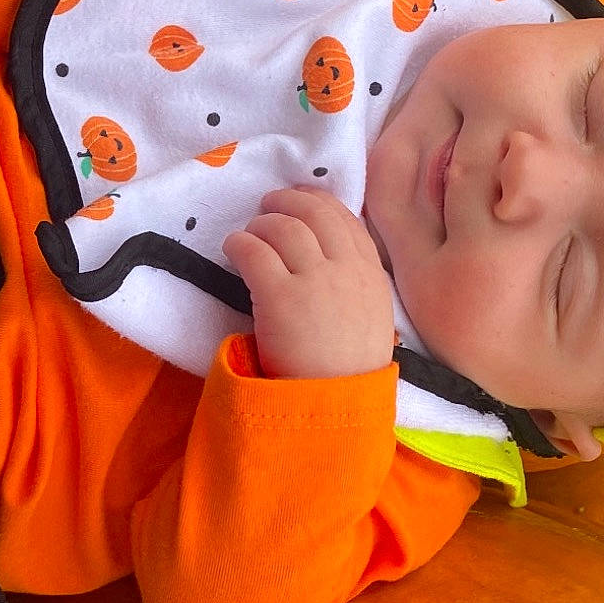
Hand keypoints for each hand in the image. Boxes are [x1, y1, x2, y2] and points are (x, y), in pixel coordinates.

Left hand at [223, 187, 395, 378]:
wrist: (335, 405)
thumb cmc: (348, 370)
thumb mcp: (372, 319)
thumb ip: (356, 285)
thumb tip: (329, 259)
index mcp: (372, 276)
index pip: (346, 220)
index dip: (318, 202)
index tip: (300, 198)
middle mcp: (346, 270)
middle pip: (315, 213)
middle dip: (287, 202)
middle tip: (267, 208)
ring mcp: (314, 281)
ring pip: (283, 227)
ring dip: (260, 224)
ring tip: (247, 235)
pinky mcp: (279, 296)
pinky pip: (253, 251)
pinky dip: (239, 243)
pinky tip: (231, 249)